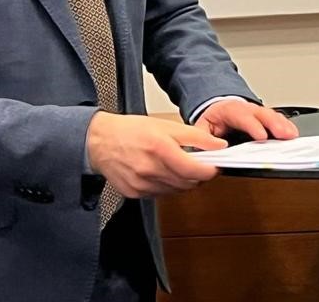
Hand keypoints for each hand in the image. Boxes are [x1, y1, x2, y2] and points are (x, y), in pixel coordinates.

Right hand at [86, 112, 226, 198]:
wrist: (100, 141)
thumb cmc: (131, 131)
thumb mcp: (167, 125)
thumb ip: (196, 136)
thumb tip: (218, 145)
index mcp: (160, 150)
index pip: (194, 170)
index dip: (210, 170)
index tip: (216, 166)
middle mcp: (150, 170)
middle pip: (187, 183)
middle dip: (199, 175)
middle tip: (200, 164)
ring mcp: (141, 184)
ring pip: (176, 191)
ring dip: (184, 181)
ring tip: (180, 166)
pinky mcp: (134, 193)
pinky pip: (160, 194)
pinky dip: (168, 185)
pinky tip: (163, 172)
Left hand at [195, 99, 298, 142]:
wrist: (218, 108)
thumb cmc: (212, 120)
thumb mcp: (202, 128)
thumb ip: (205, 139)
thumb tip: (212, 150)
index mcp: (230, 110)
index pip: (243, 116)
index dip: (253, 126)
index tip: (261, 136)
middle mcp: (247, 108)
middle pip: (262, 114)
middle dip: (274, 124)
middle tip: (283, 135)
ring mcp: (258, 112)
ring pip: (272, 115)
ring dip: (283, 125)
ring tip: (291, 135)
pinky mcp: (265, 117)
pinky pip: (278, 119)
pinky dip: (286, 126)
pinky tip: (293, 133)